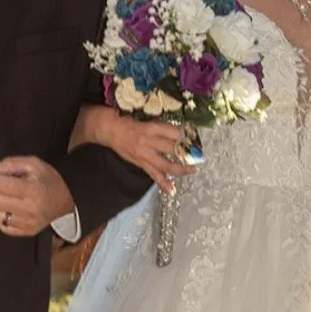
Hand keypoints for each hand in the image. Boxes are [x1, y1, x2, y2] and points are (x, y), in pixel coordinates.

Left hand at [0, 157, 75, 235]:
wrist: (65, 200)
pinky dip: (3, 216)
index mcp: (34, 190)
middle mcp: (31, 209)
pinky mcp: (27, 231)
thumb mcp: (34, 164)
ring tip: (8, 197)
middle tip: (1, 184)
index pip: (3, 185)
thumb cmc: (49, 181)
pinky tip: (11, 208)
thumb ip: (11, 163)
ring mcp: (29, 223)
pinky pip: (3, 226)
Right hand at [71, 106, 194, 194]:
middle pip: (172, 150)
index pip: (173, 132)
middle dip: (188, 153)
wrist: (111, 130)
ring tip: (193, 170)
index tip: (196, 138)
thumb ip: (162, 128)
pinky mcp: (141, 164)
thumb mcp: (147, 120)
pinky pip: (154, 175)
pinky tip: (172, 190)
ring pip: (166, 165)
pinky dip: (164, 184)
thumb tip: (181, 132)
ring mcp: (145, 155)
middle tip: (199, 155)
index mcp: (151, 128)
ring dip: (181, 169)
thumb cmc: (130, 122)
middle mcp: (149, 142)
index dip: (186, 136)